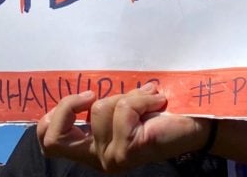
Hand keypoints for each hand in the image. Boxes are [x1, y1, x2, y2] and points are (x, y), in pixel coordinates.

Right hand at [37, 83, 211, 171]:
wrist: (197, 123)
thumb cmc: (162, 112)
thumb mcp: (125, 106)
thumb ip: (104, 104)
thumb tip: (86, 87)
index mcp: (92, 148)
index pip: (49, 142)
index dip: (54, 115)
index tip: (83, 96)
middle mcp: (97, 158)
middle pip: (54, 140)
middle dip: (67, 106)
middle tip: (91, 95)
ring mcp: (111, 158)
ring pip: (100, 110)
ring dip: (128, 95)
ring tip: (149, 99)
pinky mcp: (129, 150)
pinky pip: (124, 110)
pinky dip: (142, 98)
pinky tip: (157, 103)